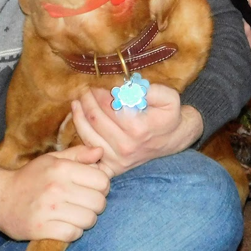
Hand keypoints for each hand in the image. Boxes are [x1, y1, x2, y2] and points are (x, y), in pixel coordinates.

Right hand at [0, 145, 109, 241]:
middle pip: (98, 202)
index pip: (102, 180)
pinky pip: (72, 234)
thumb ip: (78, 154)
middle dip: (97, 205)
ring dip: (86, 220)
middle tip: (86, 204)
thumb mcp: (52, 159)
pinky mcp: (40, 229)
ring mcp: (48, 210)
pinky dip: (74, 232)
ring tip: (77, 214)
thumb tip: (100, 151)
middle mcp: (56, 188)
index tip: (94, 189)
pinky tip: (67, 225)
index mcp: (61, 168)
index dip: (102, 186)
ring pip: (88, 220)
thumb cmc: (30, 177)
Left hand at [71, 83, 203, 176]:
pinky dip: (80, 136)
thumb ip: (151, 89)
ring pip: (87, 134)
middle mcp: (126, 146)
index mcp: (138, 128)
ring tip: (78, 101)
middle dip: (87, 100)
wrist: (173, 139)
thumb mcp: (170, 97)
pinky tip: (78, 120)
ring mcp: (118, 159)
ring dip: (79, 115)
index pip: (108, 106)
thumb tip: (129, 86)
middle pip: (95, 119)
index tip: (96, 83)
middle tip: (85, 89)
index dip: (99, 92)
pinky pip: (89, 152)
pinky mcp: (112, 167)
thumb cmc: (169, 115)